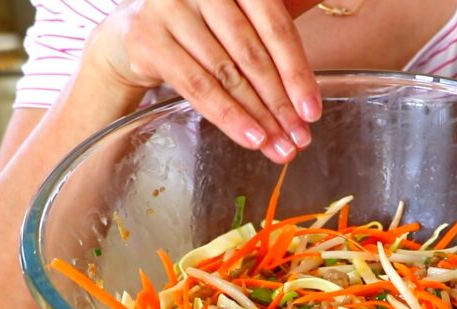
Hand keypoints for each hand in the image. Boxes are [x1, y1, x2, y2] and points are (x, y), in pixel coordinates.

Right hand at [83, 0, 321, 162]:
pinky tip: (251, 138)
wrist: (136, 31)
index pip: (276, 27)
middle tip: (299, 139)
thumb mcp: (240, 20)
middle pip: (252, 53)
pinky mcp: (148, 37)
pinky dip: (227, 116)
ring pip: (226, 73)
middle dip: (280, 103)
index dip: (297, 72)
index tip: (312, 111)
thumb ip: (274, 34)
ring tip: (279, 147)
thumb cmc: (202, 28)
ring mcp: (172, 8)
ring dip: (258, 117)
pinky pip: (196, 85)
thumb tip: (321, 68)